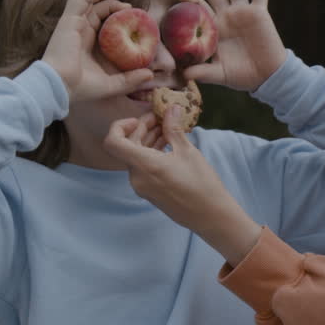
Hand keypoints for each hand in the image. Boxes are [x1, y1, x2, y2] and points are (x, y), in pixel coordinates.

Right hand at [41, 0, 152, 103]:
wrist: (59, 89)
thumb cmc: (81, 88)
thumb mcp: (112, 84)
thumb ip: (130, 79)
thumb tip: (150, 74)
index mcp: (83, 36)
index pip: (96, 11)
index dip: (112, 4)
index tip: (130, 5)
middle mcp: (77, 25)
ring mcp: (72, 21)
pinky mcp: (69, 20)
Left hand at [103, 107, 262, 263]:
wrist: (211, 216)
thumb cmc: (202, 184)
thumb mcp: (188, 152)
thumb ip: (174, 129)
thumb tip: (171, 108)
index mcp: (144, 165)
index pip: (113, 142)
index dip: (120, 126)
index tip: (138, 120)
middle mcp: (137, 177)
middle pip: (127, 147)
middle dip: (141, 129)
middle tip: (161, 118)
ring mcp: (141, 187)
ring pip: (135, 157)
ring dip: (148, 141)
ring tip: (168, 130)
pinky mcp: (149, 192)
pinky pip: (142, 168)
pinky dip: (151, 154)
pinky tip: (169, 147)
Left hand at [176, 0, 287, 91]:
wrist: (269, 76)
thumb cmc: (243, 76)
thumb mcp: (220, 74)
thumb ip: (203, 72)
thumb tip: (184, 76)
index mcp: (215, 28)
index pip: (199, 7)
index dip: (190, 0)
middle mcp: (227, 16)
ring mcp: (243, 11)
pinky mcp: (259, 12)